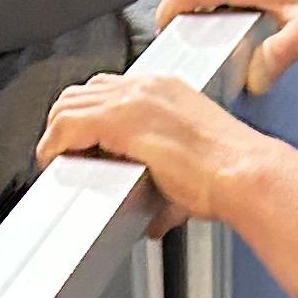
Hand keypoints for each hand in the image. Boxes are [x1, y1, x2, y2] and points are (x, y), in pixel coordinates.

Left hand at [36, 70, 260, 232]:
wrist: (243, 174)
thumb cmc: (229, 173)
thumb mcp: (190, 161)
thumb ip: (165, 176)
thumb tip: (153, 211)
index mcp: (167, 89)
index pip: (110, 88)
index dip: (88, 114)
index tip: (82, 140)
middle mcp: (148, 85)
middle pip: (84, 90)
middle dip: (66, 120)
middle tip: (63, 151)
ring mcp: (133, 99)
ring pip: (69, 103)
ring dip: (57, 132)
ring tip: (57, 158)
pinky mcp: (120, 120)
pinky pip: (67, 124)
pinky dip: (53, 143)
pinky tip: (54, 161)